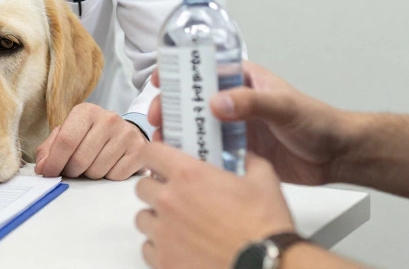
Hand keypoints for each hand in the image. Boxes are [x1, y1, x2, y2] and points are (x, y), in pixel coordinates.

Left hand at [33, 103, 145, 179]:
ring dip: (90, 174)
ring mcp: (126, 134)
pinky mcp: (140, 150)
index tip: (48, 173)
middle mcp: (108, 119)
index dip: (54, 161)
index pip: (66, 140)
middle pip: (80, 159)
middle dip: (71, 171)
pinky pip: (116, 176)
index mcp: (86, 111)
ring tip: (93, 163)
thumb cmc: (91, 135)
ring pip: (97, 171)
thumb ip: (50, 149)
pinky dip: (109, 177)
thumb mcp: (68, 134)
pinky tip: (110, 165)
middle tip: (73, 169)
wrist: (125, 133)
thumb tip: (42, 167)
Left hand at [135, 147, 292, 268]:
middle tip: (177, 195)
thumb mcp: (264, 181)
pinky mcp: (164, 261)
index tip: (160, 161)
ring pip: (142, 218)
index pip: (150, 152)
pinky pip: (147, 247)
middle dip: (157, 188)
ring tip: (179, 224)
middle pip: (142, 186)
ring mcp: (163, 233)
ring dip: (156, 217)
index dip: (154, 154)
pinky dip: (159, 246)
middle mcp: (169, 201)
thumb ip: (249, 161)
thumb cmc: (264, 226)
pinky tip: (179, 246)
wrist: (266, 266)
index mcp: (189, 175)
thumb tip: (245, 157)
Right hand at [148, 62, 348, 185]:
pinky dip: (194, 156)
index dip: (179, 71)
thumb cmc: (317, 121)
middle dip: (171, 107)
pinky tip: (183, 162)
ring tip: (163, 142)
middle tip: (158, 118)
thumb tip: (217, 103)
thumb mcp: (284, 106)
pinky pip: (209, 152)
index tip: (160, 79)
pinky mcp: (237, 152)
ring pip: (197, 127)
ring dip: (178, 132)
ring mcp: (234, 128)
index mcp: (243, 80)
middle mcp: (234, 102)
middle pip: (193, 100)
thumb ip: (252, 103)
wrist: (335, 155)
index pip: (204, 69)